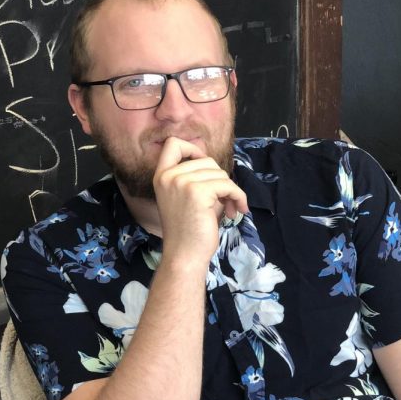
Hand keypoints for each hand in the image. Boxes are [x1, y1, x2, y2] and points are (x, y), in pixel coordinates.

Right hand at [152, 137, 247, 261]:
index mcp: (162, 176)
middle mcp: (169, 176)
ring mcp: (181, 182)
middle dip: (221, 180)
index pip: (173, 144)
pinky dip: (238, 197)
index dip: (194, 150)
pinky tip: (238, 210)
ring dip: (231, 191)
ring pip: (220, 173)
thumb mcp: (186, 198)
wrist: (184, 255)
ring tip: (229, 209)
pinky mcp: (197, 192)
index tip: (207, 170)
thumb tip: (219, 168)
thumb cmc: (189, 232)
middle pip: (207, 160)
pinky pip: (228, 185)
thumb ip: (196, 179)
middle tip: (225, 201)